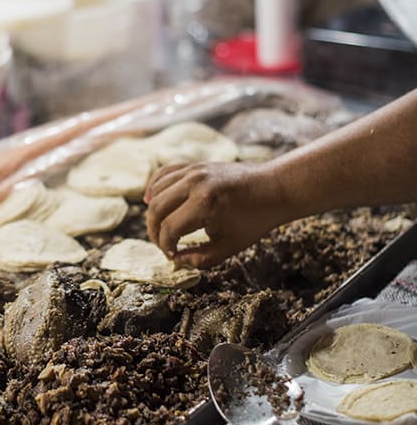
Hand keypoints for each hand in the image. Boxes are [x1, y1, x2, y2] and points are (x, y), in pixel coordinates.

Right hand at [144, 161, 283, 268]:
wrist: (273, 188)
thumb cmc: (254, 219)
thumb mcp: (230, 246)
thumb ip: (201, 258)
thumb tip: (177, 260)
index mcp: (205, 205)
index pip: (170, 229)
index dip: (165, 246)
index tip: (171, 255)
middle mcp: (195, 183)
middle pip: (157, 209)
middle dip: (154, 231)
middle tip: (161, 244)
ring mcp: (194, 170)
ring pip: (157, 190)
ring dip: (153, 211)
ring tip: (159, 228)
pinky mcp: (195, 164)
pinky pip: (165, 173)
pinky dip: (155, 187)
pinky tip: (151, 201)